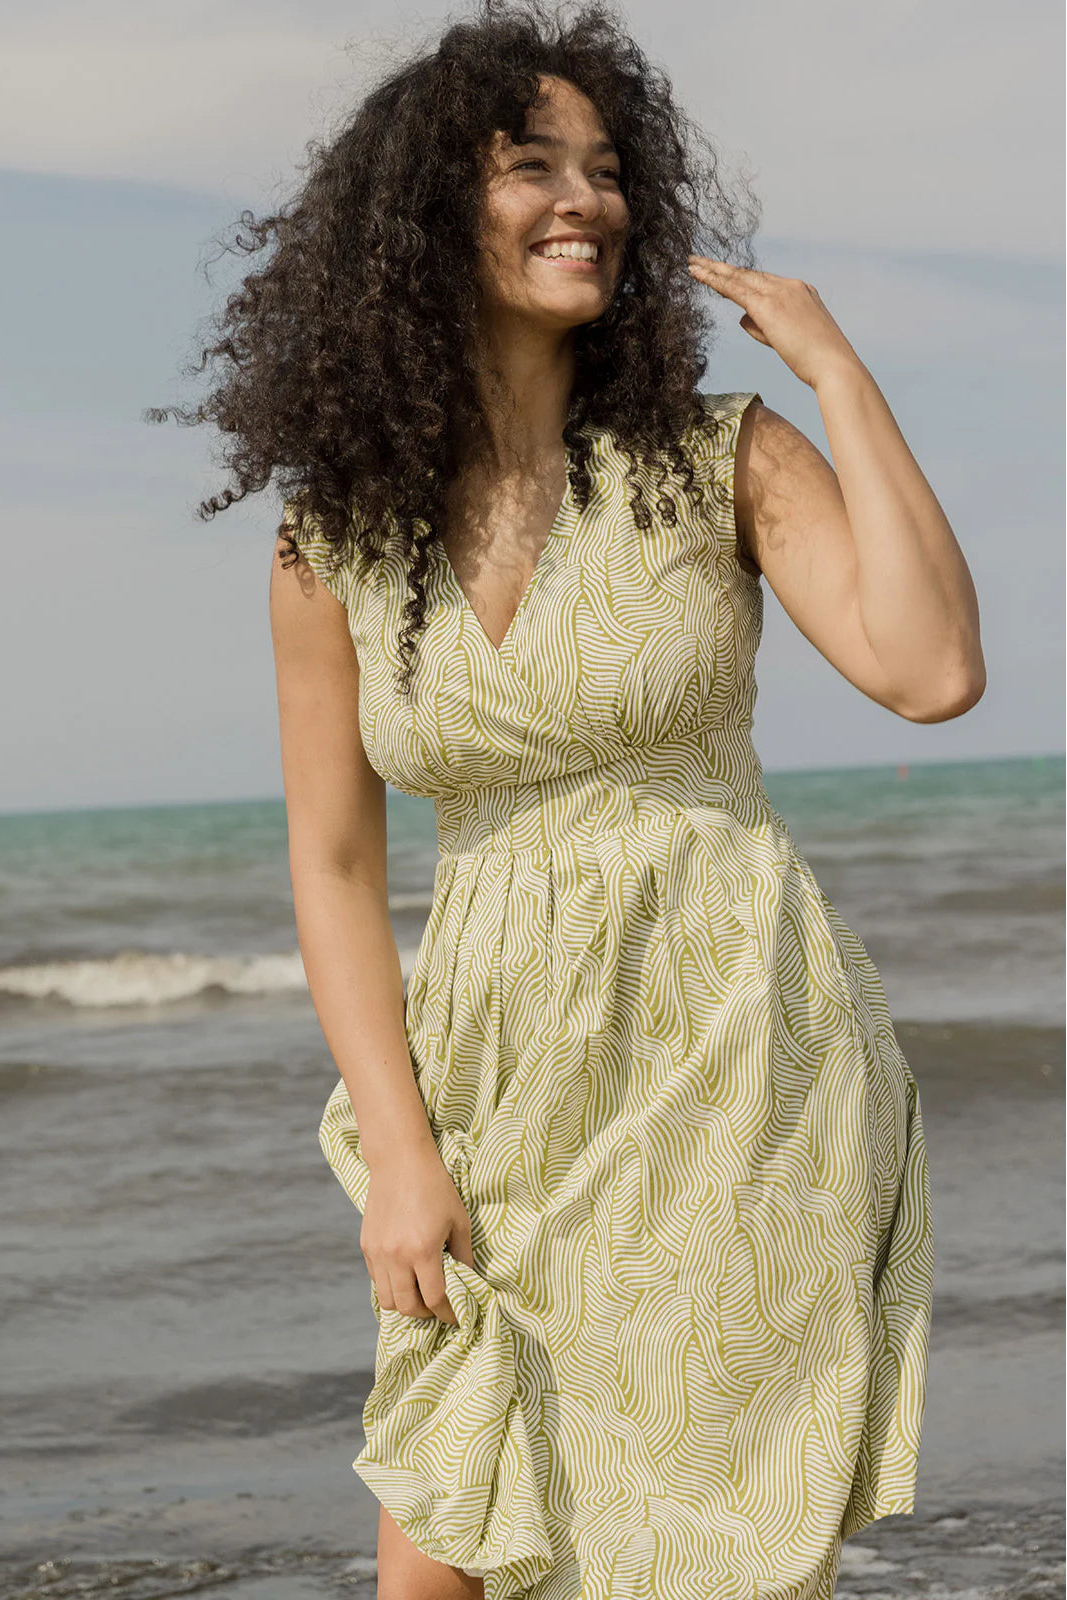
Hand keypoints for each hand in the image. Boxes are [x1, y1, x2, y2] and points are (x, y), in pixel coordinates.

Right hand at [361, 1145, 475, 1326]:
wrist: (400, 1161)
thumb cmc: (436, 1188)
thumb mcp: (459, 1220)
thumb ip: (464, 1255)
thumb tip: (469, 1282)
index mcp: (423, 1250)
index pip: (435, 1298)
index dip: (449, 1313)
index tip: (458, 1316)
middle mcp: (397, 1256)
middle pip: (408, 1307)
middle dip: (427, 1313)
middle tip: (439, 1307)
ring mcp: (378, 1253)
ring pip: (388, 1300)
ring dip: (405, 1303)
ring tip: (420, 1295)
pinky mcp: (366, 1246)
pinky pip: (377, 1280)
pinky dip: (391, 1286)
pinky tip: (405, 1275)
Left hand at [687, 257, 862, 389]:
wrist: (834, 365)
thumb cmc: (818, 361)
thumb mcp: (790, 340)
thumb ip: (764, 327)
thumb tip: (742, 318)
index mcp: (801, 292)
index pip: (764, 282)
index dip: (741, 278)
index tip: (724, 274)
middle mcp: (790, 286)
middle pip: (749, 274)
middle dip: (722, 268)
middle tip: (699, 260)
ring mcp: (779, 292)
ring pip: (739, 277)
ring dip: (713, 270)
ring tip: (691, 264)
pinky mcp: (768, 305)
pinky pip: (735, 289)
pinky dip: (715, 280)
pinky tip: (698, 275)